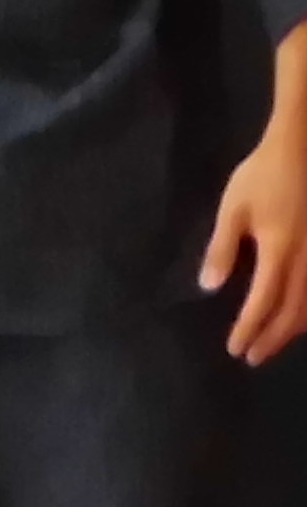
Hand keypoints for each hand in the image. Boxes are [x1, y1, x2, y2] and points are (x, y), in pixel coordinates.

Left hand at [205, 131, 306, 363]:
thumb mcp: (233, 209)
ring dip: (292, 329)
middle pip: (292, 311)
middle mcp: (306, 259)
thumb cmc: (263, 176)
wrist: (303, 149)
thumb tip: (209, 288)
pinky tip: (301, 319)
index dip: (249, 328)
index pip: (262, 301)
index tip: (235, 348)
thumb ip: (221, 249)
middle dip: (271, 338)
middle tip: (252, 358)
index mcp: (278, 250)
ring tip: (273, 345)